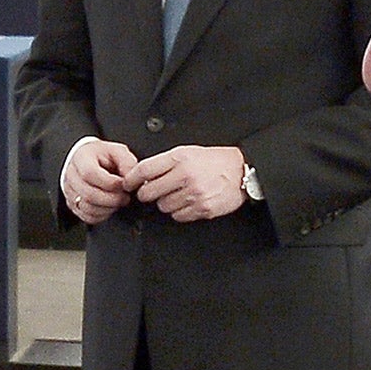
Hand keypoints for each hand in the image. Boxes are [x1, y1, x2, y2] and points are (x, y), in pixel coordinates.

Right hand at [62, 139, 135, 226]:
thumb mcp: (118, 152)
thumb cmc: (104, 157)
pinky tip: (110, 207)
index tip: (123, 184)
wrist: (92, 162)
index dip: (110, 183)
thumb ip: (127, 163)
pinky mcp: (73, 205)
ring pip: (88, 208)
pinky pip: (88, 217)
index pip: (90, 173)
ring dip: (109, 208)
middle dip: (113, 199)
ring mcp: (70, 191)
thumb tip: (131, 179)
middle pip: (89, 194)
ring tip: (119, 201)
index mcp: (81, 158)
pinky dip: (103, 215)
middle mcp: (71, 175)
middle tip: (126, 196)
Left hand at [127, 144, 247, 221]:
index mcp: (180, 158)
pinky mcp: (202, 209)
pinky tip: (189, 202)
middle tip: (154, 191)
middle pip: (149, 192)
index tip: (128, 183)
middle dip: (148, 193)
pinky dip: (180, 212)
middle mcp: (186, 176)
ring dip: (166, 203)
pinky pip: (178, 216)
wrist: (242, 171)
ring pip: (163, 207)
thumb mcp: (189, 152)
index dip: (132, 179)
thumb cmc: (215, 161)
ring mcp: (194, 194)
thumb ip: (166, 163)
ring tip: (179, 194)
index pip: (145, 170)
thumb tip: (143, 175)